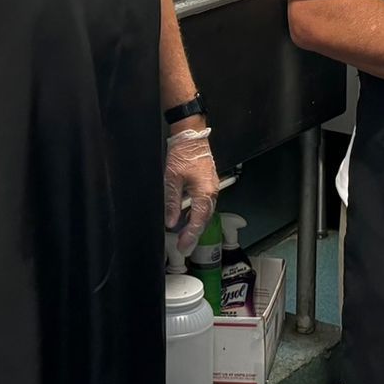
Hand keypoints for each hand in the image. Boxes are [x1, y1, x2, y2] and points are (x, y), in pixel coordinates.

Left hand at [165, 125, 220, 253]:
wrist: (192, 136)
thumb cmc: (183, 154)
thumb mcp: (172, 179)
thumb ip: (172, 202)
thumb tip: (171, 221)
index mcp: (204, 192)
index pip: (198, 221)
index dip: (190, 236)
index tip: (183, 247)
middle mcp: (211, 191)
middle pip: (205, 219)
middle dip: (194, 234)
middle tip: (184, 246)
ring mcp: (212, 187)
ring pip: (206, 212)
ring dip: (197, 224)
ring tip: (185, 235)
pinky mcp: (210, 183)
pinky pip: (206, 203)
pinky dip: (198, 214)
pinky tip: (189, 217)